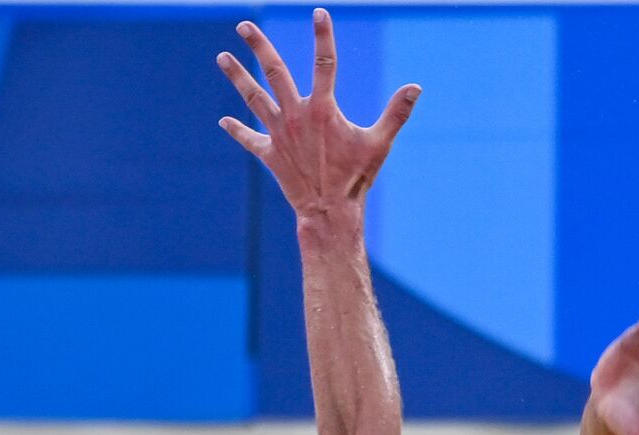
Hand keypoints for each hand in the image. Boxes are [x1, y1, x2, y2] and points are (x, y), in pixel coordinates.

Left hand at [216, 10, 417, 221]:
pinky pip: (250, 139)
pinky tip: (224, 120)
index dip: (323, 36)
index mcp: (323, 109)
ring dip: (238, 76)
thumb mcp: (380, 143)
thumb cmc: (356, 177)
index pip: (325, 63)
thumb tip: (416, 88)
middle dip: (259, 46)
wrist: (328, 210)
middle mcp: (296, 115)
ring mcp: (279, 134)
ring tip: (222, 57)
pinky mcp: (270, 154)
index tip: (319, 13)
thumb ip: (396, 113)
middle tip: (243, 26)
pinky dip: (237, 130)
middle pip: (274, 71)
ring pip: (254, 98)